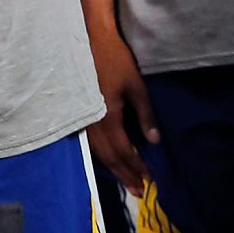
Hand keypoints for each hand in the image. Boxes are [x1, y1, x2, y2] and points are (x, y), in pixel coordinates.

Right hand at [85, 32, 158, 194]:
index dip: (137, 167)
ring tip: (128, 181)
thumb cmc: (115, 60)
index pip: (124, 152)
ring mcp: (83, 121)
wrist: (88, 40)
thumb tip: (154, 142)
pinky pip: (91, 144)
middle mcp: (92, 125)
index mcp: (107, 119)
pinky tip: (110, 161)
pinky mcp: (79, 115)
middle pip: (109, 158)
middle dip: (125, 175)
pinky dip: (103, 156)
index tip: (149, 180)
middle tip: (139, 191)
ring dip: (114, 169)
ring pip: (98, 153)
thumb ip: (146, 115)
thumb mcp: (136, 86)